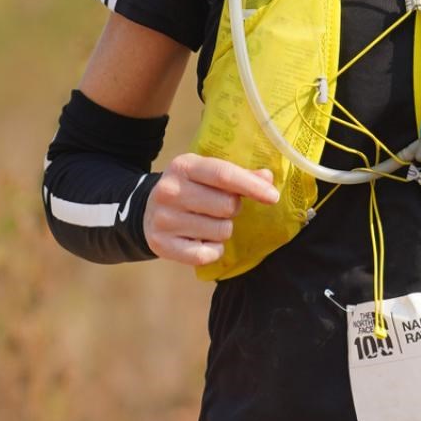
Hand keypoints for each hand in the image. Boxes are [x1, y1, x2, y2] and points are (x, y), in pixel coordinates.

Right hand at [143, 153, 278, 264]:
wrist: (148, 212)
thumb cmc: (189, 191)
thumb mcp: (206, 175)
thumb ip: (238, 176)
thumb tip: (267, 178)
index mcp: (183, 166)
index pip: (223, 175)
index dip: (252, 186)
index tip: (272, 197)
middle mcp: (170, 191)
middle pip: (226, 206)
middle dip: (233, 209)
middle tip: (219, 208)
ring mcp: (164, 220)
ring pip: (220, 231)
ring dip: (222, 230)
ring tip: (207, 223)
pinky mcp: (162, 245)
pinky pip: (206, 254)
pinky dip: (213, 250)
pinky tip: (202, 240)